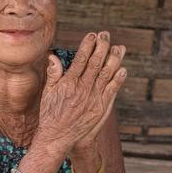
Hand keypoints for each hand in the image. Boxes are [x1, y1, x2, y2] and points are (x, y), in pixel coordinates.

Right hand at [36, 32, 127, 155]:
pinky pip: (112, 91)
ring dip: (114, 60)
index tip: (92, 34)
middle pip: (95, 63)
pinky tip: (123, 69)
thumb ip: (53, 74)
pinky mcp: (100, 108)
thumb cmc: (50, 114)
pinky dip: (119, 79)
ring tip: (119, 47)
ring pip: (106, 74)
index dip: (87, 45)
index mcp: (68, 83)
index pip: (80, 59)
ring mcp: (93, 98)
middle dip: (102, 46)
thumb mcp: (47, 93)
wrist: (57, 138)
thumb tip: (53, 56)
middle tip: (106, 34)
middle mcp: (82, 89)